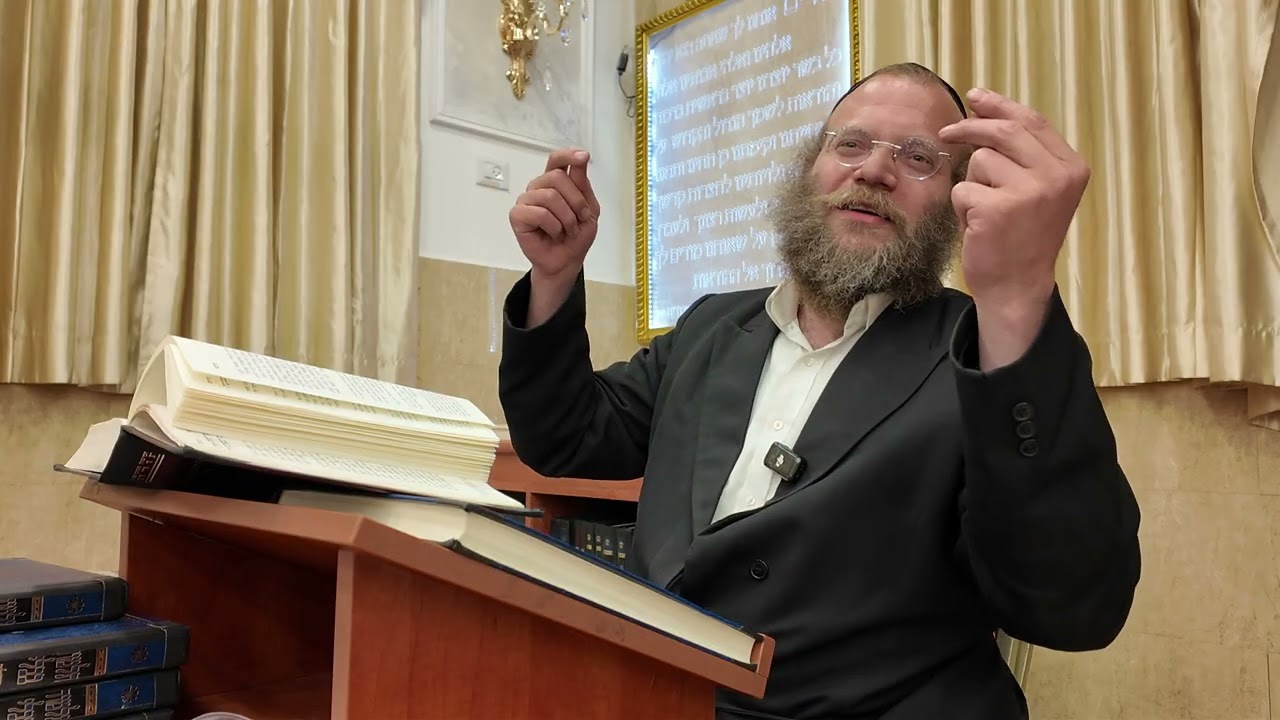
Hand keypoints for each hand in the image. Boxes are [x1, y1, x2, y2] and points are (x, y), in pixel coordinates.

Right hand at [509, 147, 600, 282]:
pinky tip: (553, 234)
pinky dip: (553, 226)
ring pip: (550, 196)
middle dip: (576, 201)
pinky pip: (539, 213)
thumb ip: (582, 185)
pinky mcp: (518, 216)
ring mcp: (526, 200)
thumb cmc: (575, 236)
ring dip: (567, 218)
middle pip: (557, 177)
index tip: (583, 156)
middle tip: (580, 219)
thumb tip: (581, 159)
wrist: (567, 261)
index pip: (556, 160)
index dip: (568, 155)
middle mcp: (538, 187)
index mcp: (555, 183)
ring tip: (567, 230)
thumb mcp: (589, 209)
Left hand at [939, 88, 1088, 307]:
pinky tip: (977, 227)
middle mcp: (1056, 176)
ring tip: (984, 211)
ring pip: (979, 161)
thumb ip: (1024, 154)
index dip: (1001, 105)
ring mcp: (1029, 191)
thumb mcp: (1038, 191)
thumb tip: (985, 110)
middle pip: (1004, 131)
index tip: (976, 96)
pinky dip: (962, 208)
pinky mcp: (998, 208)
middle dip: (970, 127)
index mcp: (1071, 168)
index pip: (1033, 121)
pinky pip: (963, 189)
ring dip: (971, 184)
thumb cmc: (1022, 238)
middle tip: (947, 131)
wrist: (1018, 286)